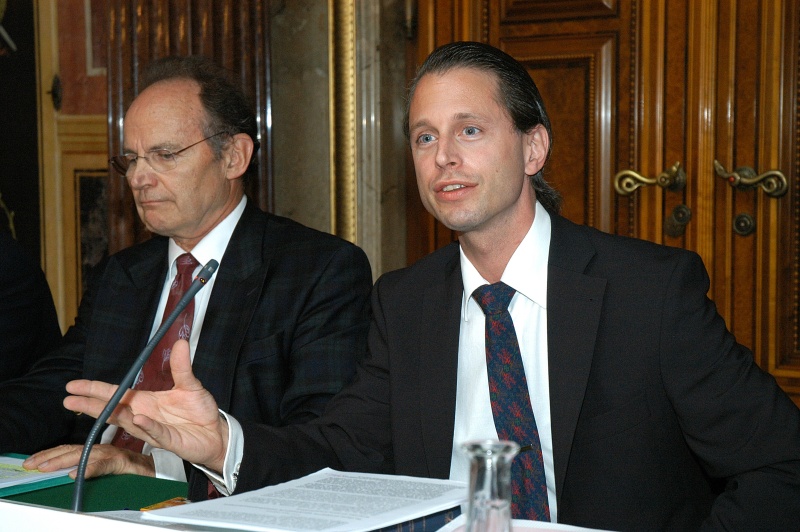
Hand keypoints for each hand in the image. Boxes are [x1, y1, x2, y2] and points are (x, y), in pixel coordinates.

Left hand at [23, 444, 154, 478]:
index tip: (31, 461)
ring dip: (62, 460)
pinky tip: (76, 474)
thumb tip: (68, 473)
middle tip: (32, 464)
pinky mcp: (123, 462)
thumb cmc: (134, 470)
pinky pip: (104, 465)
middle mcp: (103, 449)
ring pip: (84, 455)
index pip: (69, 450)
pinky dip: (90, 469)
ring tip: (46, 467)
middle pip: (72, 451)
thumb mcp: (108, 468)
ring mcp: (113, 454)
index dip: (49, 454)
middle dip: (49, 457)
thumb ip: (91, 467)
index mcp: (97, 450)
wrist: (160, 471)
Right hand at [63, 339, 228, 472]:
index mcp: (145, 402)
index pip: (116, 394)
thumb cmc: (199, 412)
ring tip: (88, 405)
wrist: (216, 433)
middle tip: (69, 399)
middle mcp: (144, 416)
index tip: (74, 386)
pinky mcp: (169, 441)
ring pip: (128, 422)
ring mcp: (154, 430)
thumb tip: (180, 343)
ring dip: (111, 413)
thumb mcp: (190, 385)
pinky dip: (147, 426)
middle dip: (91, 404)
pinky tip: (137, 418)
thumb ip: (181, 367)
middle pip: (113, 409)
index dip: (96, 390)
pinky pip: (156, 433)